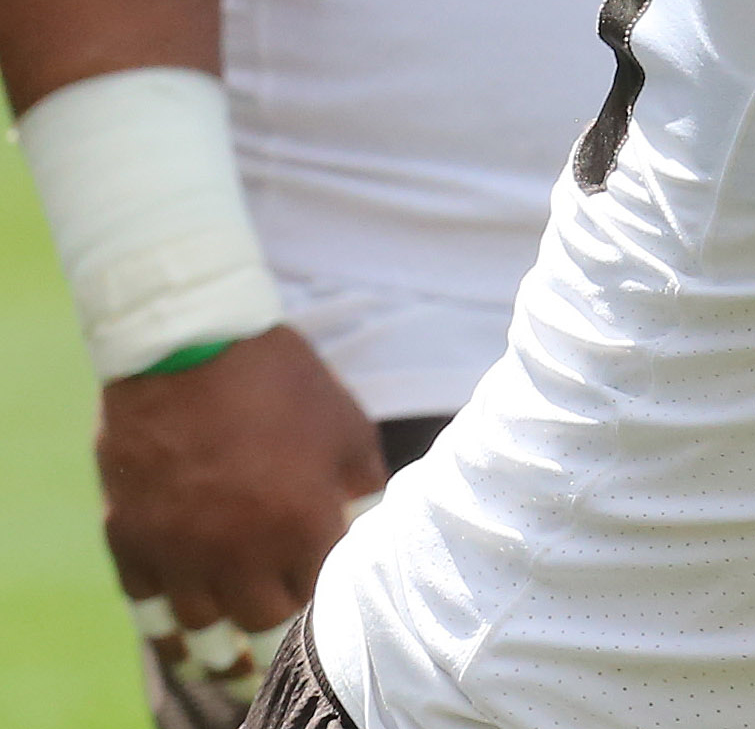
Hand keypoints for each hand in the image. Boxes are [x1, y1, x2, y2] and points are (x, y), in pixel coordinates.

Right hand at [100, 329, 386, 676]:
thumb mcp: (346, 428)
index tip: (329, 607)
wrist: (185, 347)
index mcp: (300, 525)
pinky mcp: (130, 540)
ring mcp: (177, 551)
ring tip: (232, 663)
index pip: (320, 595)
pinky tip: (178, 636)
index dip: (327, 603)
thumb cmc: (280, 381)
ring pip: (201, 626)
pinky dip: (164, 624)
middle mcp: (237, 552)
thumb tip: (370, 525)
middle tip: (285, 636)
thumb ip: (363, 487)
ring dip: (222, 645)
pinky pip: (146, 605)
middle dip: (278, 629)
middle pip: (262, 622)